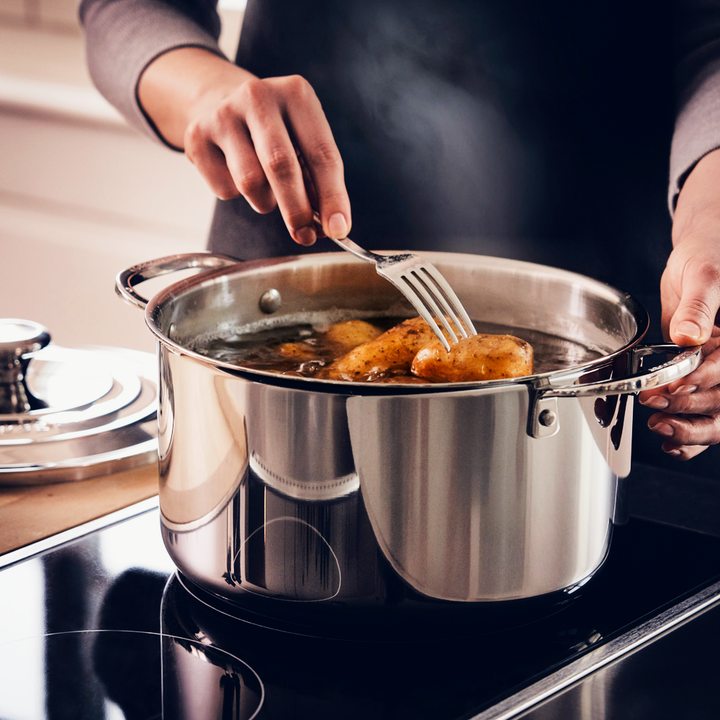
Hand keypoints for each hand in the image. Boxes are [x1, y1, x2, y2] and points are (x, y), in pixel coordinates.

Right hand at [138, 47, 350, 245]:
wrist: (221, 102)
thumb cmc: (275, 132)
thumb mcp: (303, 143)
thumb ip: (317, 182)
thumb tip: (330, 226)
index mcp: (296, 94)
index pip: (322, 154)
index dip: (332, 197)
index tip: (339, 229)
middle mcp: (258, 96)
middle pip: (281, 167)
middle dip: (297, 210)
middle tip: (306, 236)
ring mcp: (223, 113)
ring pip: (250, 182)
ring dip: (264, 202)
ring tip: (266, 192)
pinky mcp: (196, 135)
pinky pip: (224, 188)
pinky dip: (236, 196)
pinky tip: (236, 175)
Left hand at [638, 150, 719, 458]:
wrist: (703, 258)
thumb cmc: (708, 258)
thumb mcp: (704, 275)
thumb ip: (698, 306)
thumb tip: (688, 335)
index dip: (703, 379)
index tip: (674, 383)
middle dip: (690, 407)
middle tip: (653, 403)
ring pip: (719, 416)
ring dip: (690, 429)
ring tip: (659, 426)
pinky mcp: (707, 382)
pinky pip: (709, 417)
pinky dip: (691, 438)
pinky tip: (671, 443)